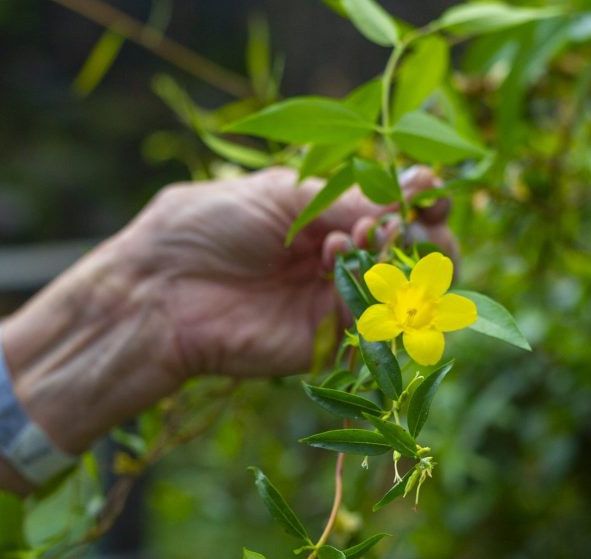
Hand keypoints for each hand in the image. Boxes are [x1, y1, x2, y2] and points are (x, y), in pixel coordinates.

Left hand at [0, 167, 451, 453]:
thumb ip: (350, 198)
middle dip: (424, 232)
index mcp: (321, 215)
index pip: (392, 208)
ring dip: (399, 258)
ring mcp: (331, 301)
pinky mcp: (324, 341)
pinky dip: (370, 288)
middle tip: (416, 217)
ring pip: (401, 289)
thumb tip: (418, 186)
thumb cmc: (205, 228)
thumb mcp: (282, 195)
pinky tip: (339, 258)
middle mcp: (333, 258)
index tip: (431, 188)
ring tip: (370, 235)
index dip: (419, 198)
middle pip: (409, 251)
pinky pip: (371, 320)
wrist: (159, 290)